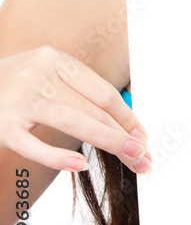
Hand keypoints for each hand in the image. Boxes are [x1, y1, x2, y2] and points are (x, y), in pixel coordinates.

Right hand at [0, 45, 151, 173]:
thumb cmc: (10, 87)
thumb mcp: (42, 76)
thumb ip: (76, 94)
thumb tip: (122, 123)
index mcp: (55, 60)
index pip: (102, 91)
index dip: (127, 116)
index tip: (143, 138)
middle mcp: (39, 74)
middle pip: (93, 108)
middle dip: (124, 135)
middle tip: (143, 156)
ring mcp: (19, 99)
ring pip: (73, 121)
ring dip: (107, 141)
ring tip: (130, 158)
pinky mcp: (1, 124)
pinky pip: (33, 144)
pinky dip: (57, 155)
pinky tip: (79, 164)